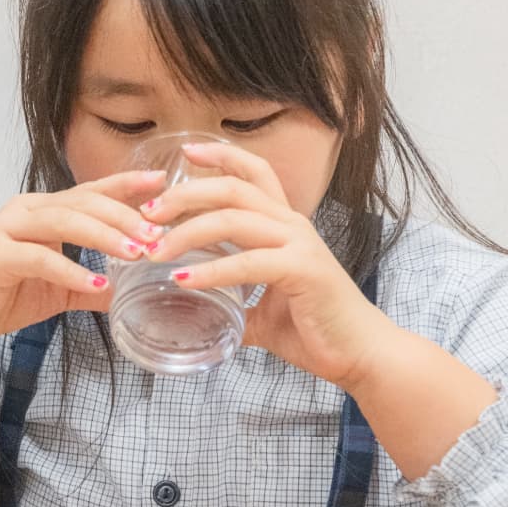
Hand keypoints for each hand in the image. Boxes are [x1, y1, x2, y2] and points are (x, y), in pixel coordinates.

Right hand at [0, 172, 167, 355]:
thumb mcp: (56, 291)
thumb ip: (90, 286)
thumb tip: (129, 294)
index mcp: (41, 211)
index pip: (90, 192)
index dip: (126, 185)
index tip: (162, 182)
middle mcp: (24, 211)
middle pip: (83, 203)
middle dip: (124, 216)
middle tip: (158, 234)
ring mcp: (6, 230)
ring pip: (64, 221)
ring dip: (105, 236)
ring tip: (136, 253)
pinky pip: (40, 258)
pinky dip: (72, 270)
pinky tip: (97, 282)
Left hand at [143, 142, 388, 388]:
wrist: (359, 354)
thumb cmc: (314, 329)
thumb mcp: (261, 313)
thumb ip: (233, 305)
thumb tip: (200, 315)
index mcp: (284, 226)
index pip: (254, 174)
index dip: (222, 156)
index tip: (186, 152)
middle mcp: (292, 226)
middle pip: (233, 189)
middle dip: (185, 194)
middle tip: (148, 212)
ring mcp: (299, 245)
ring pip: (235, 218)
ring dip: (187, 232)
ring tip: (154, 251)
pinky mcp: (302, 271)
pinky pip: (248, 263)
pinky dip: (211, 271)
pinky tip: (183, 280)